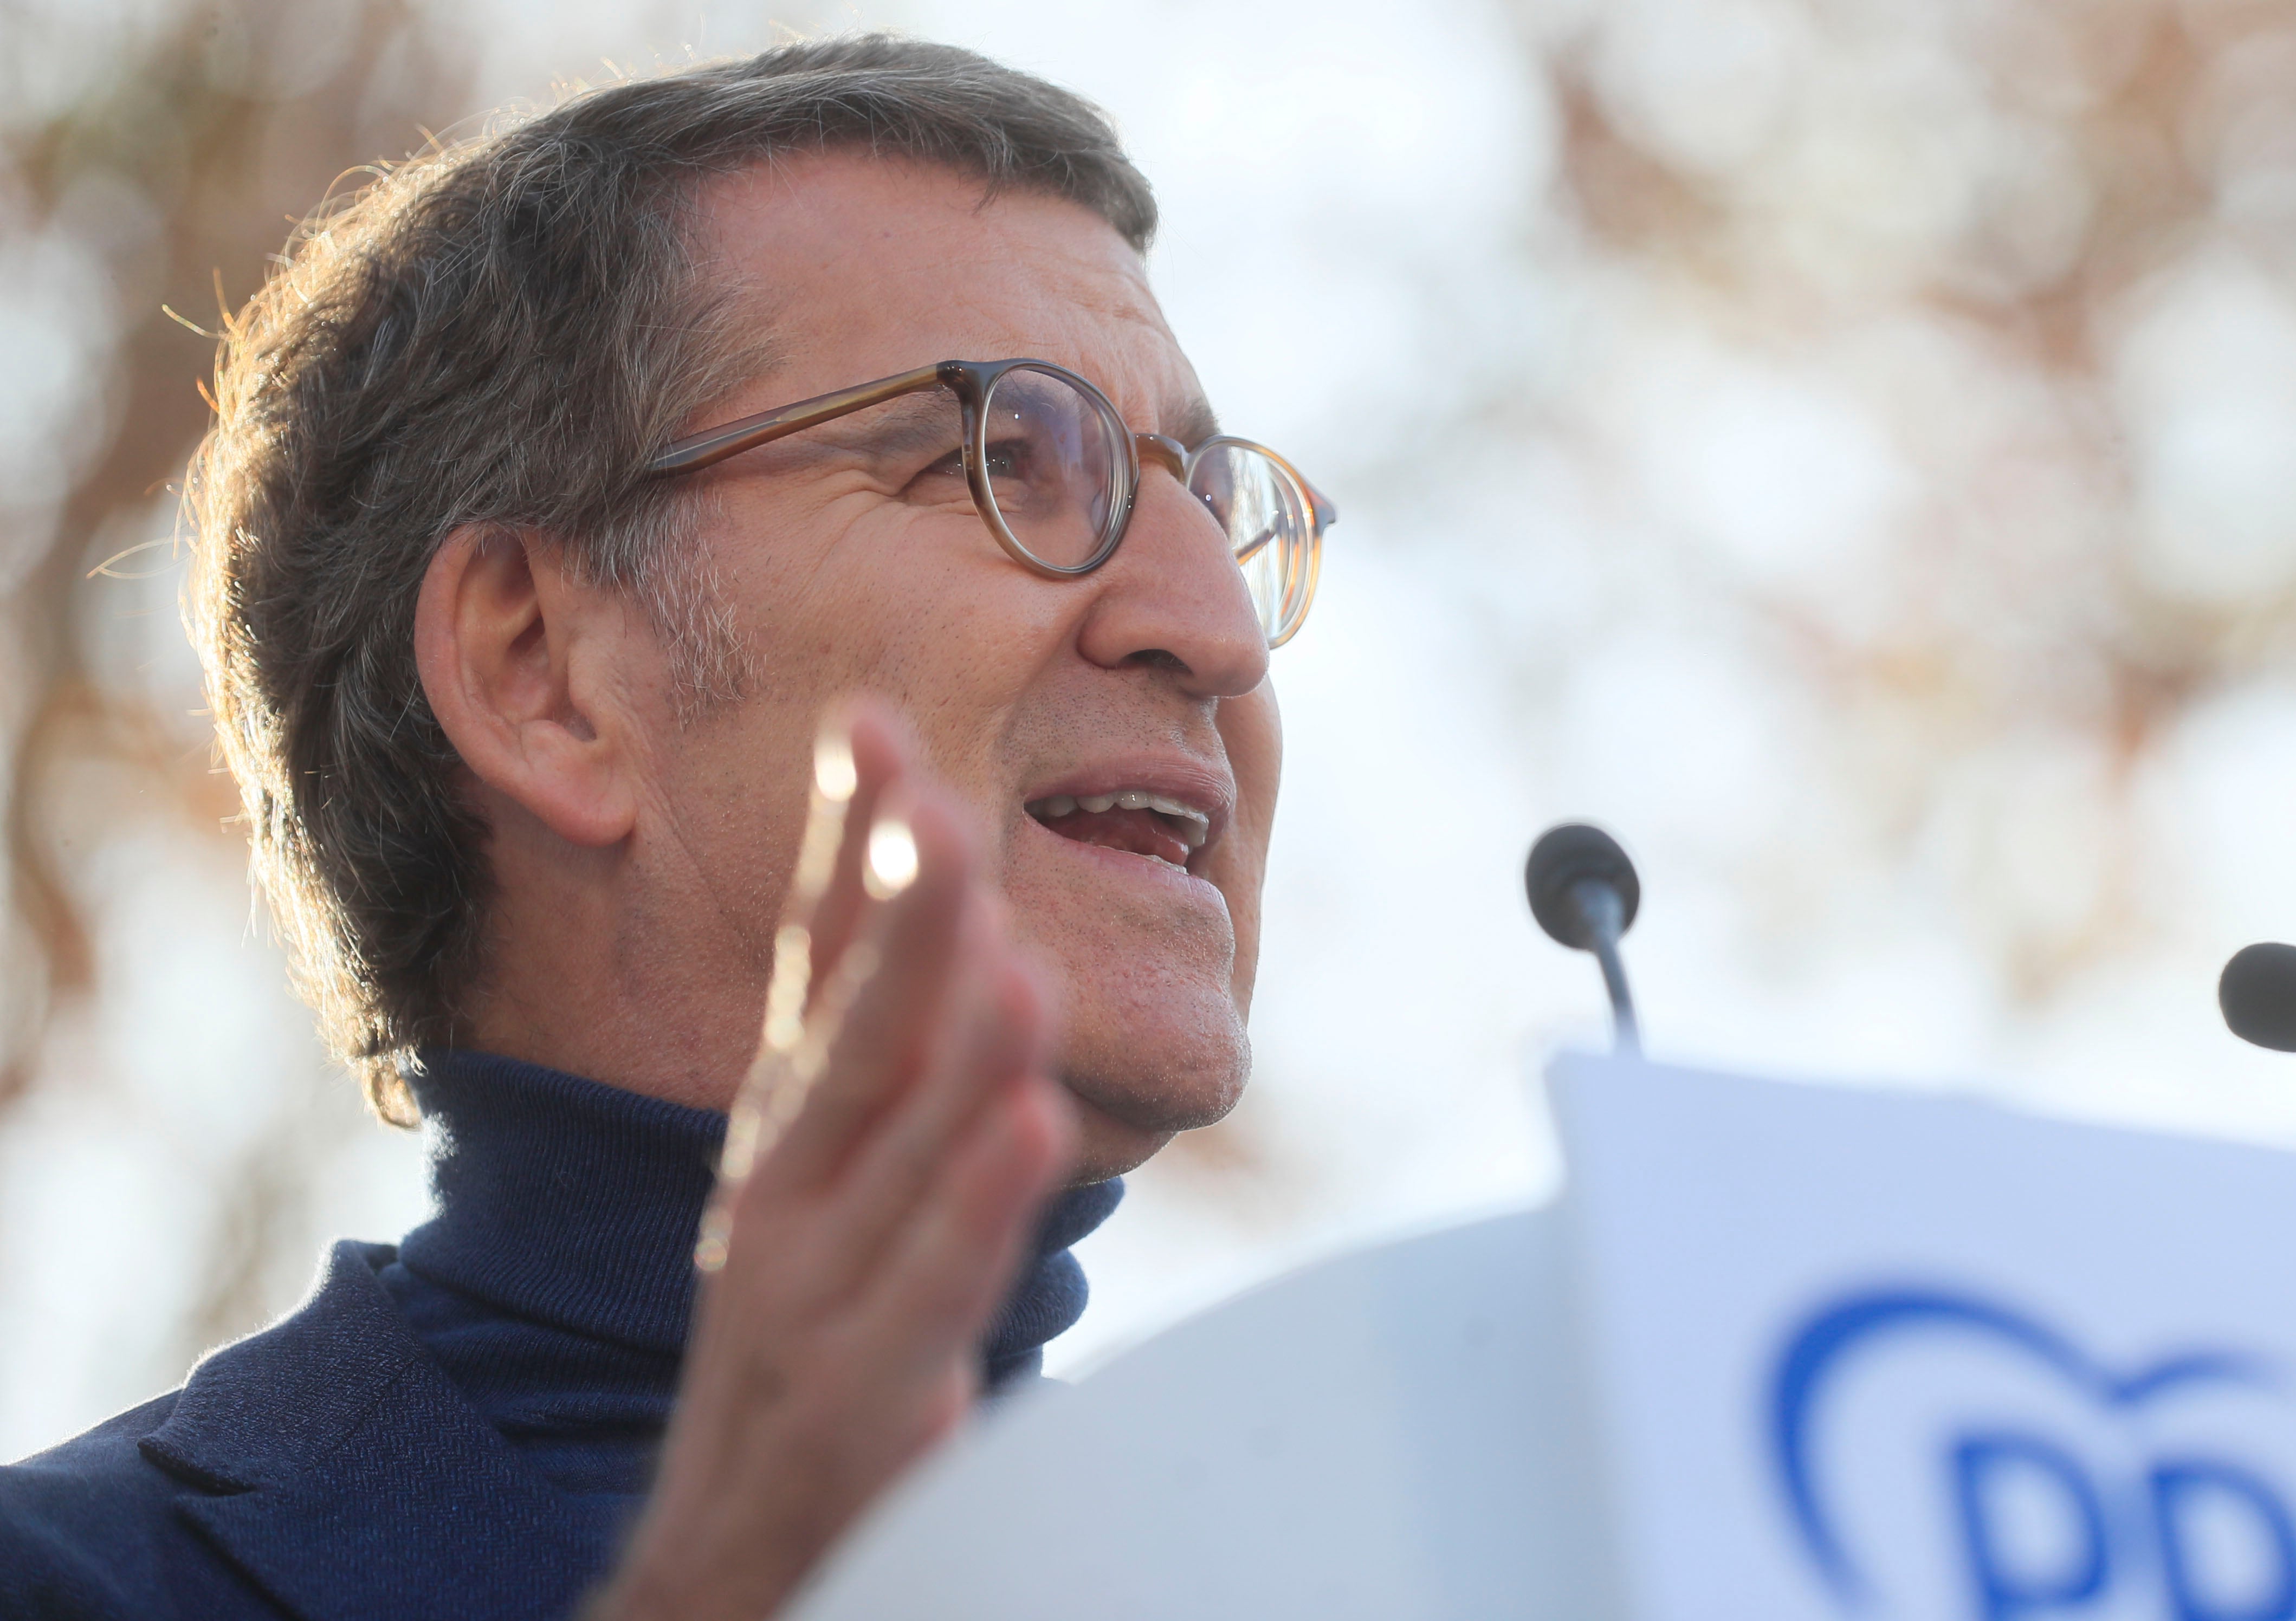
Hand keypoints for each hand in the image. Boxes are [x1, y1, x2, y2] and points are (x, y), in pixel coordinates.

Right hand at [594, 702, 1076, 1620]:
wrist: (723, 1560)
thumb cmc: (807, 1333)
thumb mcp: (835, 1173)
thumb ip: (890, 1049)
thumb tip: (961, 900)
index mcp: (792, 1128)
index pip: (815, 966)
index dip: (848, 850)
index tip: (874, 723)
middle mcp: (786, 1194)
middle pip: (853, 1046)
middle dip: (903, 933)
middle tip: (952, 821)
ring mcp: (805, 1303)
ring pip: (885, 1180)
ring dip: (945, 1086)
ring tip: (1011, 996)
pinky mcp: (849, 1416)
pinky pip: (910, 1330)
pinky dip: (956, 1252)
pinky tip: (1010, 1178)